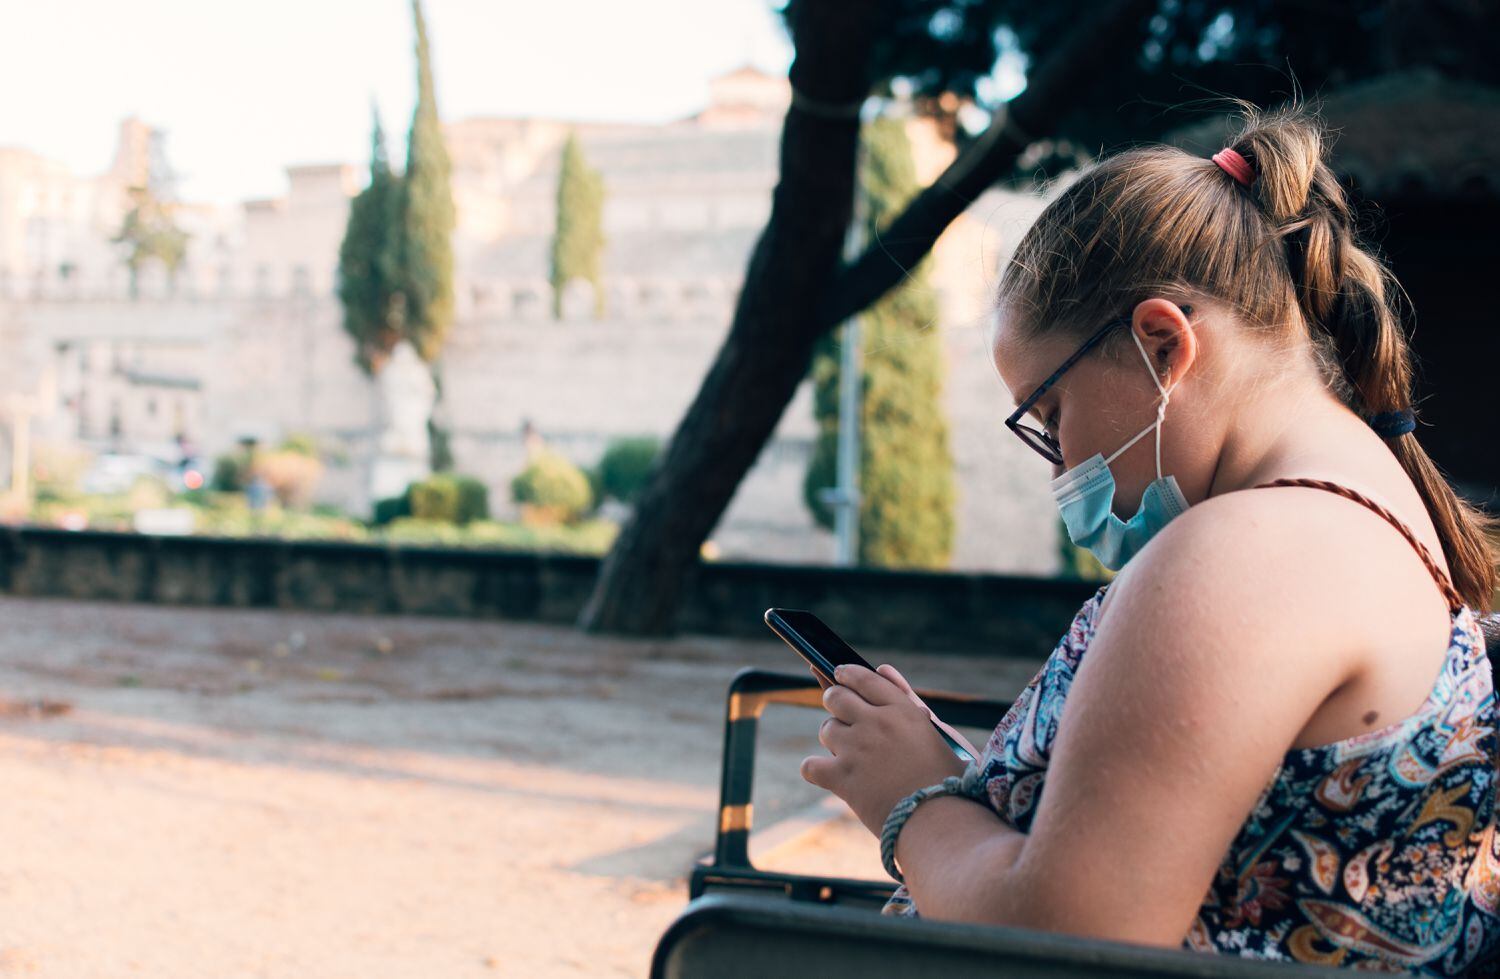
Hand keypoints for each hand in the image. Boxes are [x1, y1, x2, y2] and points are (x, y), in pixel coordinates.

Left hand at [800, 664, 968, 837]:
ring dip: (833, 739)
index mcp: (904, 711)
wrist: (941, 822)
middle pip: (837, 696)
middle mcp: (878, 723)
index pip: (866, 679)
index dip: (849, 674)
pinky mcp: (842, 777)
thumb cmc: (947, 781)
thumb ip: (907, 701)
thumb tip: (882, 668)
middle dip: (834, 702)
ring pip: (826, 729)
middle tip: (838, 713)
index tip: (839, 673)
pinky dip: (816, 771)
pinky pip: (811, 765)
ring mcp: (857, 748)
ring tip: (848, 754)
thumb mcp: (936, 733)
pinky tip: (827, 775)